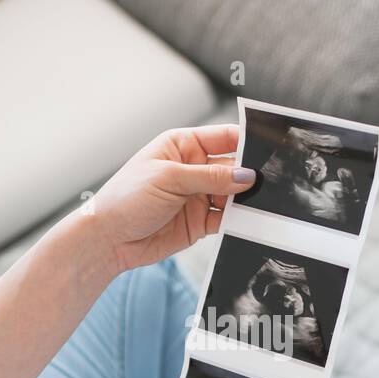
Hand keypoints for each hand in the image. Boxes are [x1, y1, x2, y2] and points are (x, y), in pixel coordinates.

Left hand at [89, 125, 256, 273]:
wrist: (108, 239)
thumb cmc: (125, 199)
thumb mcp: (169, 179)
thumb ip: (210, 177)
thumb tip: (246, 176)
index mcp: (183, 146)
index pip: (224, 138)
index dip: (248, 141)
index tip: (271, 148)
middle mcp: (193, 169)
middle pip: (233, 167)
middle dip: (250, 175)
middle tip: (268, 183)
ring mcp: (198, 196)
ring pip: (233, 195)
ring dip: (246, 200)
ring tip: (260, 205)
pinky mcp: (200, 222)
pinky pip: (226, 219)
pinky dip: (237, 221)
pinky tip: (246, 223)